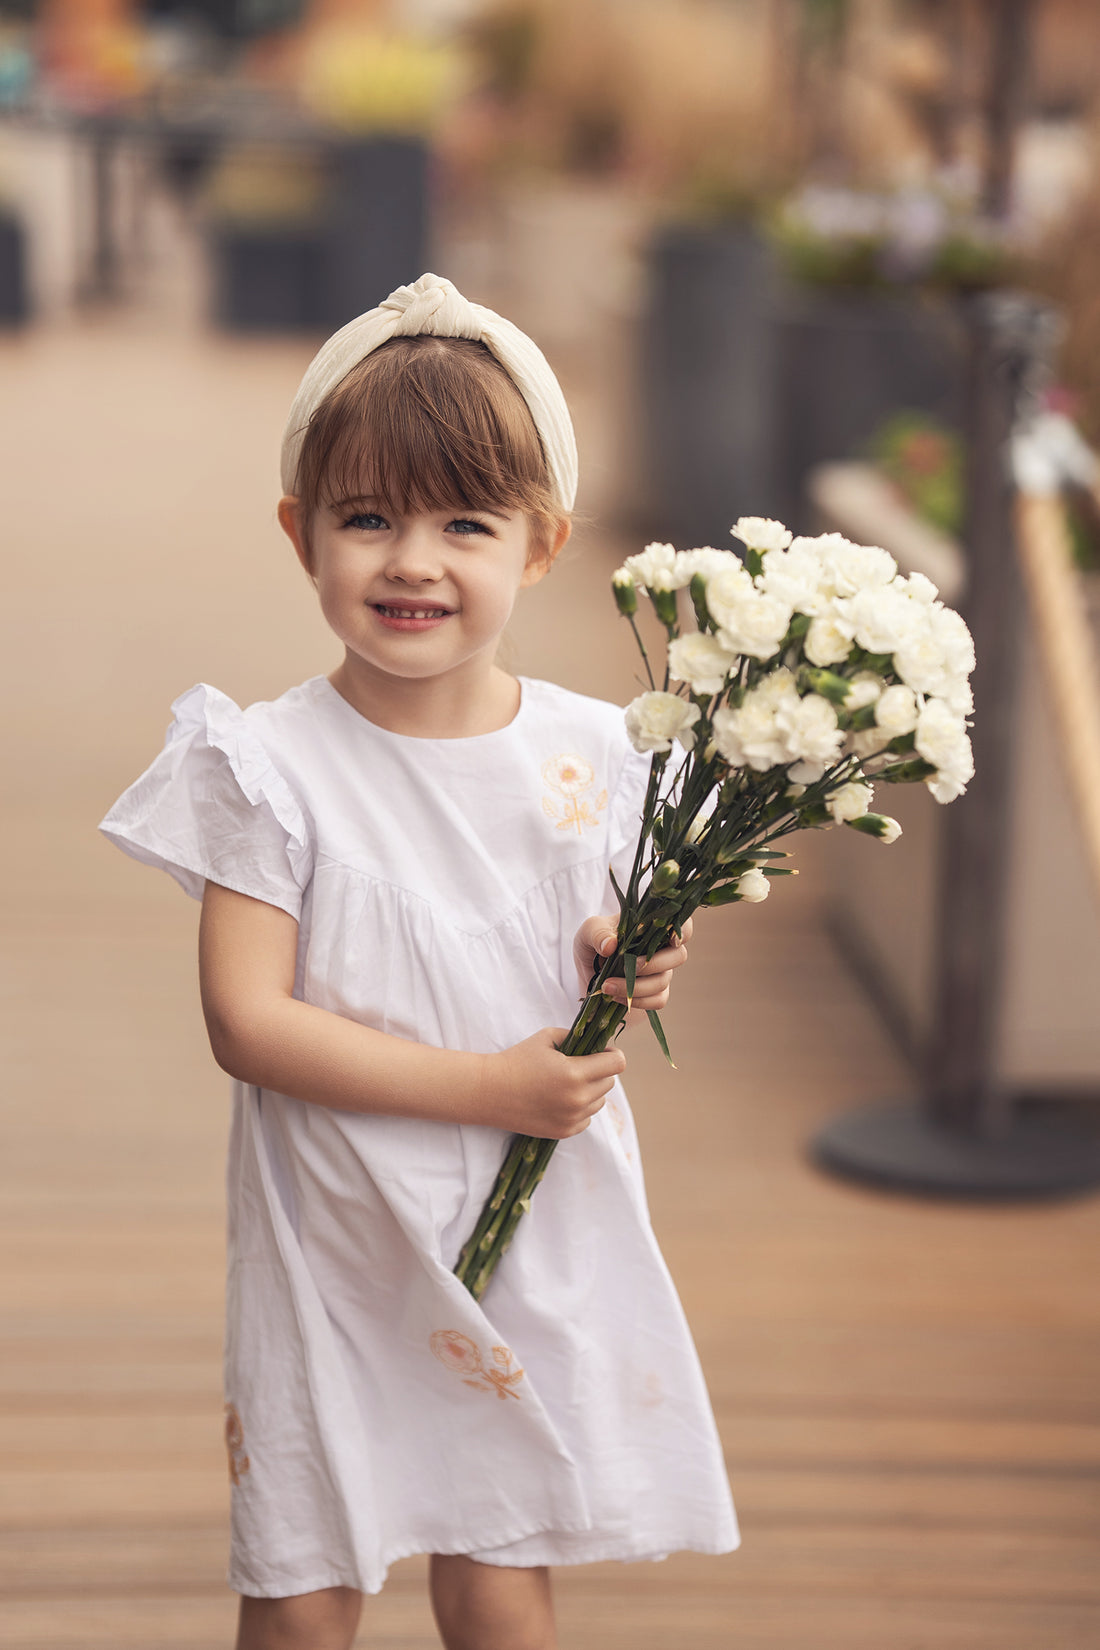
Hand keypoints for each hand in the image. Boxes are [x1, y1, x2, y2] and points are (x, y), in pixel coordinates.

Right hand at [484, 1027, 625, 1137]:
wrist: (490, 1091)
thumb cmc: (517, 1059)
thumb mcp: (547, 1037)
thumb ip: (576, 1037)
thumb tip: (598, 1044)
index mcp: (575, 1073)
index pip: (617, 1064)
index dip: (612, 1054)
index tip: (602, 1051)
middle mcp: (577, 1099)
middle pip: (610, 1083)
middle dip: (600, 1071)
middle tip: (579, 1065)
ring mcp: (571, 1118)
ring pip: (600, 1101)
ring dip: (591, 1090)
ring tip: (567, 1083)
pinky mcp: (564, 1132)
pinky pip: (587, 1118)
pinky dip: (580, 1108)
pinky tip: (560, 1099)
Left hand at [573, 914, 693, 1020]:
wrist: (587, 972)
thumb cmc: (593, 943)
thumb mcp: (588, 931)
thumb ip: (598, 933)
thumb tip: (611, 945)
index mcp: (652, 926)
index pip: (682, 924)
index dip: (683, 932)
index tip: (671, 939)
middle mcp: (662, 949)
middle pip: (678, 956)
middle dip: (653, 964)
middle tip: (626, 967)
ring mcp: (661, 972)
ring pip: (663, 982)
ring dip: (636, 986)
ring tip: (607, 986)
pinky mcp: (654, 993)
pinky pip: (658, 1000)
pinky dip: (638, 1001)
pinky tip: (616, 997)